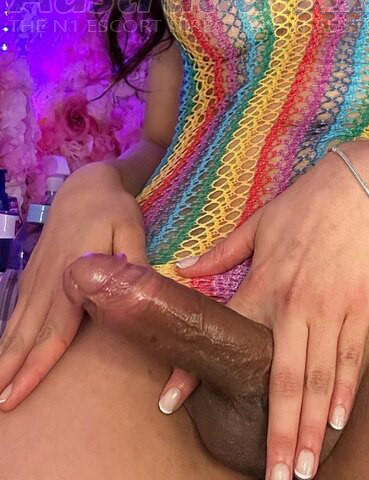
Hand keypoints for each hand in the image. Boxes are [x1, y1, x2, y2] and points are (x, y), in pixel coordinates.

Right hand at [0, 163, 149, 411]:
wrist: (86, 185)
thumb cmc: (115, 210)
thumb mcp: (132, 231)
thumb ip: (132, 265)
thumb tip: (134, 296)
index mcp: (71, 275)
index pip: (54, 331)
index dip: (37, 365)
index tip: (17, 393)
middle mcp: (48, 281)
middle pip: (27, 335)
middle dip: (10, 371)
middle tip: (0, 404)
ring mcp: (36, 278)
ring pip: (17, 325)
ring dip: (4, 357)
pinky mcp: (32, 275)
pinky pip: (16, 312)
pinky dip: (6, 337)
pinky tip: (3, 355)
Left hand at [164, 143, 368, 479]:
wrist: (359, 185)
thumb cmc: (304, 204)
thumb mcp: (257, 223)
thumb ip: (222, 252)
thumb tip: (183, 266)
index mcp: (263, 283)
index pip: (225, 334)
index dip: (195, 368)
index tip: (171, 402)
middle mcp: (294, 304)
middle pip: (283, 379)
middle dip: (278, 432)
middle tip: (274, 476)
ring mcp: (330, 308)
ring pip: (319, 378)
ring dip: (312, 427)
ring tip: (304, 468)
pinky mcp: (359, 306)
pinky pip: (351, 357)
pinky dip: (344, 392)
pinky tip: (337, 423)